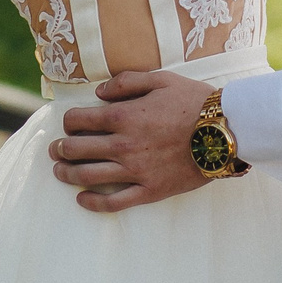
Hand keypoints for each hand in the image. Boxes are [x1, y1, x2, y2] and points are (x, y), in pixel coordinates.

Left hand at [47, 70, 217, 211]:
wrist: (226, 131)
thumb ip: (125, 83)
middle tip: (55, 149)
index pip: (79, 121)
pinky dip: (93, 203)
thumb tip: (98, 94)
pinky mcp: (149, 191)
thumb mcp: (160, 79)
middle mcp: (123, 146)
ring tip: (59, 171)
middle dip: (60, 149)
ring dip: (67, 174)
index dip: (68, 121)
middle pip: (77, 149)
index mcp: (123, 117)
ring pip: (88, 176)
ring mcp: (135, 171)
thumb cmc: (194, 102)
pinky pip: (114, 202)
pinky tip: (82, 200)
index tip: (69, 123)